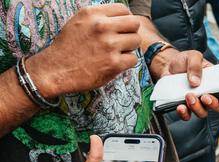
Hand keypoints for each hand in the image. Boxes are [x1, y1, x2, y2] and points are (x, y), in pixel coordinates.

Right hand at [25, 4, 140, 98]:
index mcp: (92, 13)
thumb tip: (121, 17)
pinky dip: (126, 62)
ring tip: (117, 52)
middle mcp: (101, 26)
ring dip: (130, 47)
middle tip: (123, 40)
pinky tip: (114, 63)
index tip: (123, 27)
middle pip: (134, 23)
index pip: (123, 9)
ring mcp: (109, 45)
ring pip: (136, 40)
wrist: (56, 69)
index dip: (126, 18)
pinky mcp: (114, 63)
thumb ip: (99, 17)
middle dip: (131, 32)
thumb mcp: (79, 22)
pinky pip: (133, 59)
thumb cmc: (69, 46)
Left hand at [149, 49, 218, 119]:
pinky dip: (184, 114)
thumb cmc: (183, 60)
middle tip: (204, 97)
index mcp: (214, 82)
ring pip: (202, 112)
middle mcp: (207, 94)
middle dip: (212, 104)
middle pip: (216, 107)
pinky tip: (180, 107)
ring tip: (188, 96)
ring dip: (197, 107)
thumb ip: (195, 66)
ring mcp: (196, 101)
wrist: (167, 66)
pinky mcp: (185, 105)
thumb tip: (195, 82)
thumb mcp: (192, 56)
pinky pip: (187, 116)